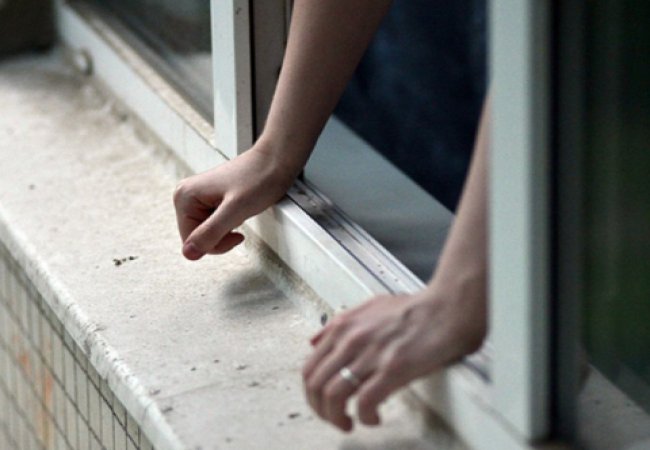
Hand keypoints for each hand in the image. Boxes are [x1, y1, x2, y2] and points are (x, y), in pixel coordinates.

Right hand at [173, 143, 298, 259]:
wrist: (275, 162)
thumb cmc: (259, 178)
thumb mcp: (235, 210)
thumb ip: (211, 232)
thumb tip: (188, 253)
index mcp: (184, 197)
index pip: (191, 242)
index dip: (216, 244)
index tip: (236, 233)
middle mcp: (186, 195)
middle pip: (197, 238)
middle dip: (221, 236)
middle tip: (238, 218)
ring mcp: (197, 197)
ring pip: (207, 233)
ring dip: (226, 230)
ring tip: (239, 210)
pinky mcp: (209, 199)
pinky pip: (214, 224)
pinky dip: (229, 223)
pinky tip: (238, 209)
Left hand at [302, 280, 485, 431]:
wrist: (444, 310)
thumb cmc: (413, 309)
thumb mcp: (368, 307)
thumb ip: (339, 324)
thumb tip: (315, 341)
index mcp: (342, 326)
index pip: (309, 367)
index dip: (312, 393)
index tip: (322, 403)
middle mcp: (350, 339)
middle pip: (315, 385)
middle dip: (320, 409)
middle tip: (333, 418)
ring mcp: (370, 355)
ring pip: (333, 396)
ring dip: (337, 418)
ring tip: (350, 423)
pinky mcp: (392, 369)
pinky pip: (364, 402)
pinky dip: (365, 417)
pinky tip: (374, 418)